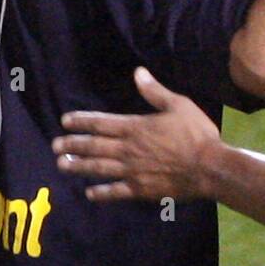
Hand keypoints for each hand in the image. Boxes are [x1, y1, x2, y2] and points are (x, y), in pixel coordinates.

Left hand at [53, 67, 221, 202]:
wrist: (208, 167)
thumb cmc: (196, 134)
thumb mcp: (179, 105)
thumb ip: (155, 92)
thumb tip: (139, 73)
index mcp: (136, 127)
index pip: (101, 123)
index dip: (82, 121)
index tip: (65, 121)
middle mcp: (128, 149)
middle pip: (94, 146)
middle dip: (73, 144)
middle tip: (55, 145)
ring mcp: (132, 171)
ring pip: (98, 168)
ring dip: (78, 166)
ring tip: (62, 164)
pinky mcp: (140, 189)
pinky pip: (115, 191)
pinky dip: (101, 192)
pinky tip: (90, 192)